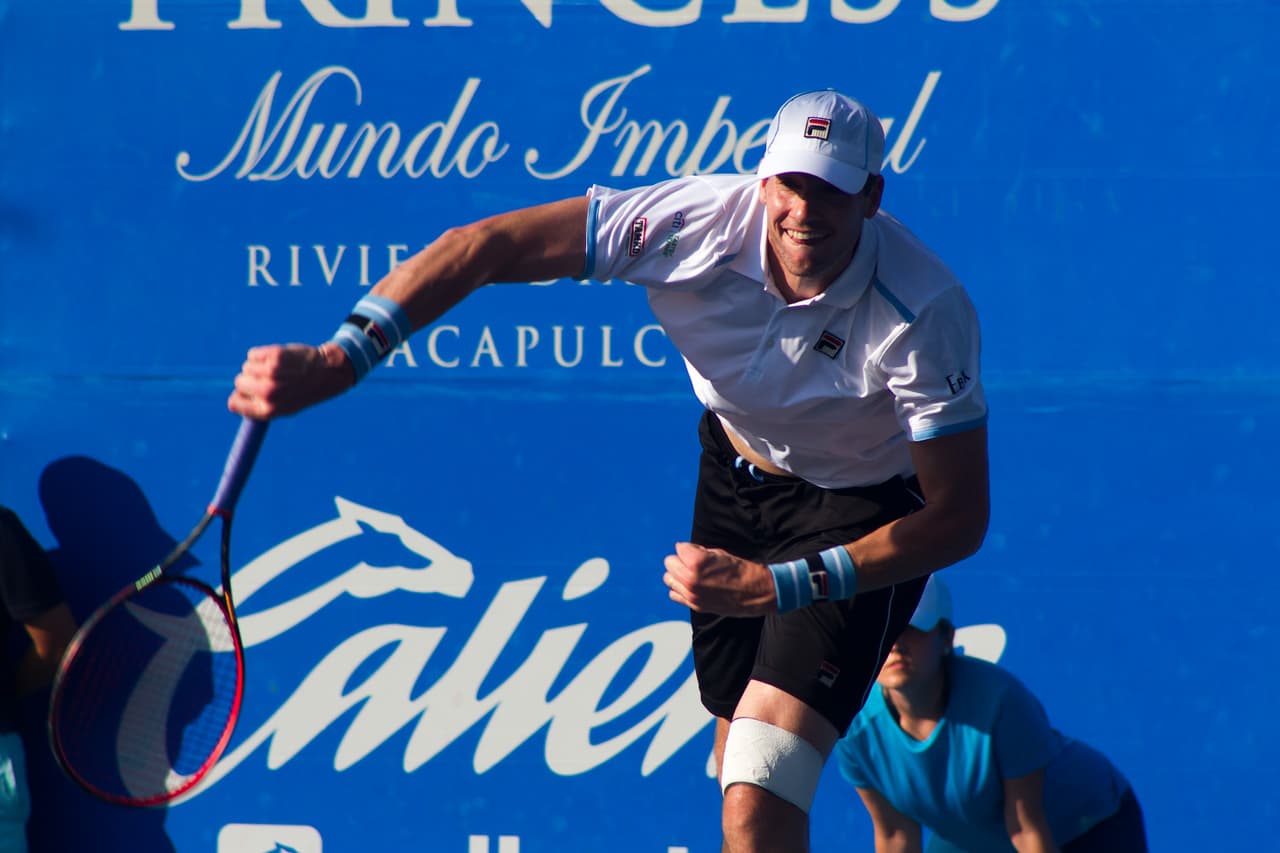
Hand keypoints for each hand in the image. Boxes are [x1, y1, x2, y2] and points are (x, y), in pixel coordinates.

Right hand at [228, 342, 353, 418]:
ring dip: (257, 366)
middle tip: (270, 379)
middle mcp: (269, 393)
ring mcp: (271, 374)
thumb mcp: (285, 407)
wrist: (328, 372)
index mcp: (268, 410)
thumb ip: (260, 407)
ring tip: (278, 369)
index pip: (234, 403)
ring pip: (246, 367)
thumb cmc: (304, 390)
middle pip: (239, 382)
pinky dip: (261, 354)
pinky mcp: (275, 355)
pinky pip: (253, 354)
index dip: (241, 396)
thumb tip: (234, 402)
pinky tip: (277, 358)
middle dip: (250, 379)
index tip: (252, 392)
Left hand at [662, 542, 776, 615]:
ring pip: (669, 579)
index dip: (689, 548)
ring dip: (677, 574)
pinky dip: (679, 589)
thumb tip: (684, 550)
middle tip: (691, 562)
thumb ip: (698, 552)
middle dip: (680, 560)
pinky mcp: (694, 605)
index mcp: (697, 562)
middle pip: (669, 563)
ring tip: (690, 574)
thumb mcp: (719, 553)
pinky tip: (691, 586)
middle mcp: (690, 579)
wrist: (754, 592)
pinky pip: (674, 594)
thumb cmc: (739, 570)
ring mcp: (691, 594)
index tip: (698, 552)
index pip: (679, 548)